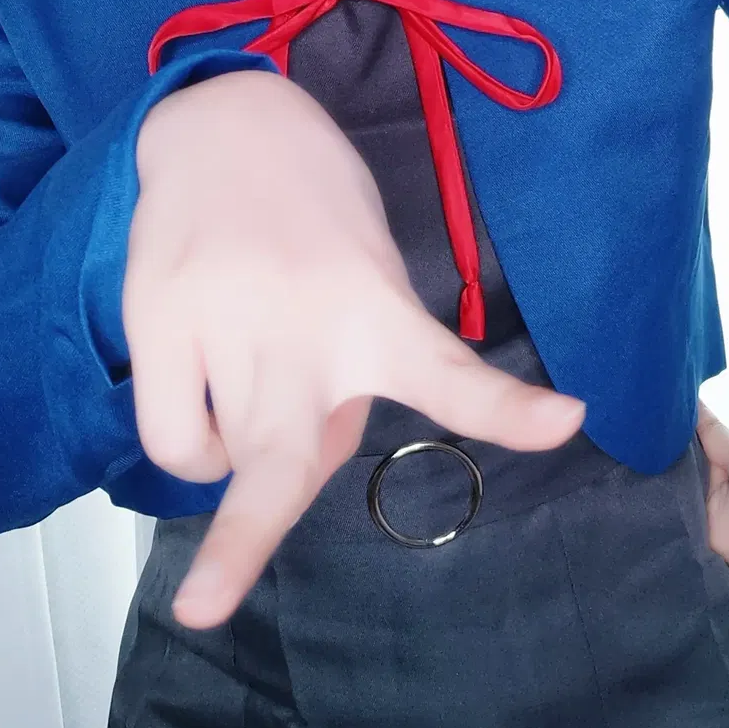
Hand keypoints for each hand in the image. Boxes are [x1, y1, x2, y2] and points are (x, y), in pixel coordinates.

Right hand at [126, 67, 586, 630]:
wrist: (225, 121)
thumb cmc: (312, 214)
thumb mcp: (365, 274)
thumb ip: (349, 367)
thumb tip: (297, 457)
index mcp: (375, 309)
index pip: (450, 369)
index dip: (506, 407)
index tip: (568, 420)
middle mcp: (302, 325)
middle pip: (282, 458)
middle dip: (245, 541)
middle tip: (203, 606)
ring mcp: (225, 323)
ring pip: (215, 460)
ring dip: (234, 464)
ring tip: (244, 392)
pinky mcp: (160, 317)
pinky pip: (168, 431)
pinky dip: (189, 445)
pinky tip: (202, 398)